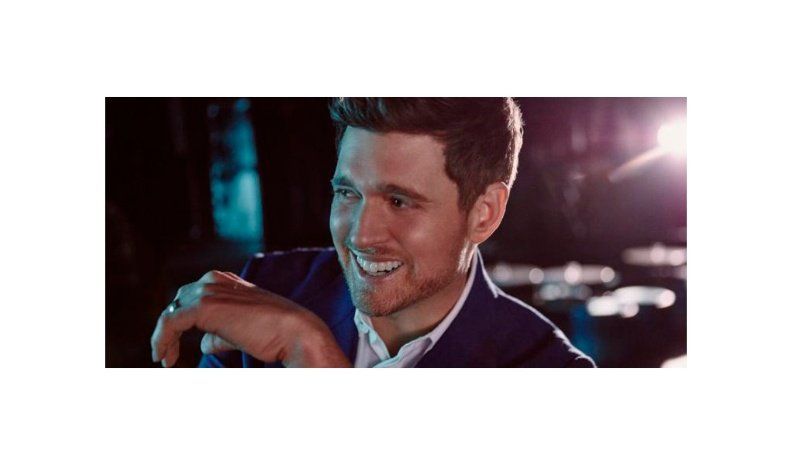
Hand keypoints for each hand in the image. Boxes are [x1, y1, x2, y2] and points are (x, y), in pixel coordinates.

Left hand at [150, 270, 350, 367]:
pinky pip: (170, 322)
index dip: (180, 320)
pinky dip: (161, 340)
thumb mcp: (241, 330)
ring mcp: (209, 291)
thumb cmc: (274, 333)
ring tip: (165, 359)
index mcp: (225, 281)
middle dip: (170, 328)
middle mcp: (215, 281)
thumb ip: (220, 334)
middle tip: (168, 354)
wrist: (293, 332)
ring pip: (171, 313)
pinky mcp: (204, 307)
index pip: (191, 296)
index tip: (176, 346)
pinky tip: (164, 358)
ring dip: (163, 337)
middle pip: (178, 302)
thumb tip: (203, 343)